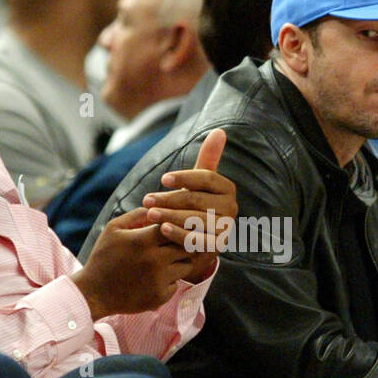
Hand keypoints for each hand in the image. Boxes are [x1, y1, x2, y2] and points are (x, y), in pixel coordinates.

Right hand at [72, 208, 195, 318]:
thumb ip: (137, 215)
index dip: (176, 226)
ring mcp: (159, 280)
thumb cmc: (103, 257)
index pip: (176, 226)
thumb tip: (158, 208)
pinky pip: (177, 284)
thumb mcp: (113, 229)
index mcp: (143, 240)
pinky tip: (156, 279)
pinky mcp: (160, 297)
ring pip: (187, 265)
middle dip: (182, 243)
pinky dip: (170, 281)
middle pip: (187, 246)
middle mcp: (154, 260)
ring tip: (165, 261)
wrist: (93, 293)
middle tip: (174, 244)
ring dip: (180, 262)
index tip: (173, 228)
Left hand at [142, 128, 238, 282]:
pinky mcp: (218, 247)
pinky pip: (198, 240)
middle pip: (197, 200)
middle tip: (147, 200)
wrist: (200, 237)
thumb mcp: (198, 181)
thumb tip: (219, 130)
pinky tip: (163, 229)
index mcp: (227, 188)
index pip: (206, 178)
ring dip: (170, 216)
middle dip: (169, 199)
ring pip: (195, 220)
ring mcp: (226, 228)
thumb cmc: (195, 203)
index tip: (163, 179)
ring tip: (150, 214)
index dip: (184, 178)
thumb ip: (208, 158)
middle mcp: (231, 208)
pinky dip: (180, 235)